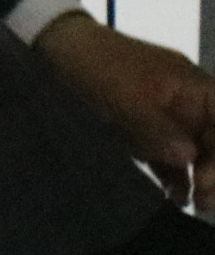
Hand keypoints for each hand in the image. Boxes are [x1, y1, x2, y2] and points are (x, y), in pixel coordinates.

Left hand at [36, 14, 214, 209]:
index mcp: (193, 86)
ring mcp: (166, 117)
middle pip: (214, 142)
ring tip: (194, 206)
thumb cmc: (95, 68)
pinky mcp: (145, 130)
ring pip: (196, 153)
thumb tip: (190, 158)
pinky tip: (174, 197)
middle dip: (214, 172)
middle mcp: (187, 103)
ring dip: (200, 179)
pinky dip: (175, 176)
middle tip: (205, 204)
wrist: (55, 48)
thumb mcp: (126, 97)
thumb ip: (159, 128)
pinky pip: (169, 156)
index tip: (206, 179)